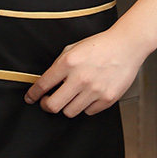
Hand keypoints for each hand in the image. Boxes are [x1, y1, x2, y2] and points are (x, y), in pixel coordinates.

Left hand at [24, 26, 146, 116]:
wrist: (126, 46)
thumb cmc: (99, 46)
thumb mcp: (72, 48)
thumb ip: (58, 65)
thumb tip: (46, 82)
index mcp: (68, 63)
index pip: (43, 85)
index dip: (33, 95)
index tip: (30, 98)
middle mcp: (80, 78)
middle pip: (54, 105)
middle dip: (46, 105)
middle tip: (47, 102)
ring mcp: (95, 90)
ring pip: (70, 112)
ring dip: (66, 106)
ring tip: (69, 97)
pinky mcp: (108, 98)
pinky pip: (88, 112)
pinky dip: (85, 106)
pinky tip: (87, 96)